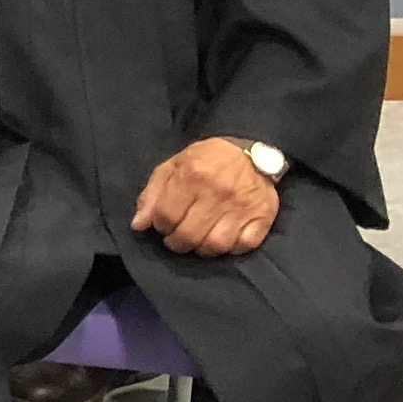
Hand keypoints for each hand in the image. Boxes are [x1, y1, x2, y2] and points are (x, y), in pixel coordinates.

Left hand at [131, 138, 279, 258]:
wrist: (250, 151)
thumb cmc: (205, 159)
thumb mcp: (172, 167)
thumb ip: (152, 194)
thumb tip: (138, 225)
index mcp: (192, 175)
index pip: (167, 215)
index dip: (159, 226)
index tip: (162, 226)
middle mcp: (218, 192)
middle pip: (190, 235)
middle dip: (176, 243)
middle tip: (176, 239)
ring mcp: (243, 206)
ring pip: (216, 245)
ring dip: (202, 250)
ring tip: (197, 242)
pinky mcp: (263, 216)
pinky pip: (245, 245)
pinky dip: (231, 249)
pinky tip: (222, 241)